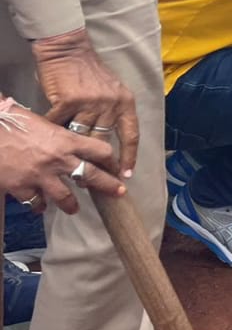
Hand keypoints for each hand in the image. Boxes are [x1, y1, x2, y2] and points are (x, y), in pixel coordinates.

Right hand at [0, 101, 125, 213]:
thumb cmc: (15, 121)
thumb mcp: (45, 123)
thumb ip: (61, 137)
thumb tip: (72, 144)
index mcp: (67, 140)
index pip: (101, 150)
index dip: (111, 159)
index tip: (116, 166)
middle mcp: (59, 159)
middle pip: (91, 175)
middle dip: (108, 186)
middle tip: (118, 192)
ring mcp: (41, 175)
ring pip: (65, 196)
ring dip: (71, 204)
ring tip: (74, 208)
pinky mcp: (21, 187)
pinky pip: (36, 202)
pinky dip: (38, 206)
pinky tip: (40, 207)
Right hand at [32, 28, 139, 177]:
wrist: (68, 51)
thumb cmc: (88, 73)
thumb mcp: (109, 92)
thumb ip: (110, 114)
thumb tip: (105, 143)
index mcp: (125, 102)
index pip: (131, 135)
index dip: (129, 157)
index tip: (124, 176)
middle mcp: (111, 103)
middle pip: (103, 141)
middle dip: (96, 163)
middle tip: (88, 181)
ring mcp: (90, 102)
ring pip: (80, 136)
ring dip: (72, 152)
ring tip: (65, 166)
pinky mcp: (69, 101)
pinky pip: (60, 124)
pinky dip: (53, 133)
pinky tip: (48, 142)